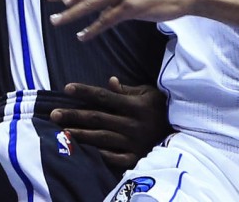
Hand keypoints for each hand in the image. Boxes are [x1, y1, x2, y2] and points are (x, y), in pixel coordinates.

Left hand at [50, 77, 167, 169]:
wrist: (185, 134)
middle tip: (53, 115)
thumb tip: (108, 81)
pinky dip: (99, 155)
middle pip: (96, 118)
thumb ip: (128, 90)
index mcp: (133, 105)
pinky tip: (83, 152)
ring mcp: (132, 142)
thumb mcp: (150, 93)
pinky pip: (114, 158)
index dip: (84, 91)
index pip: (103, 97)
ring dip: (80, 135)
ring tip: (61, 132)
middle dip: (73, 115)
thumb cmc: (164, 109)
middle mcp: (130, 124)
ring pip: (100, 138)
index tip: (66, 88)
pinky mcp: (135, 158)